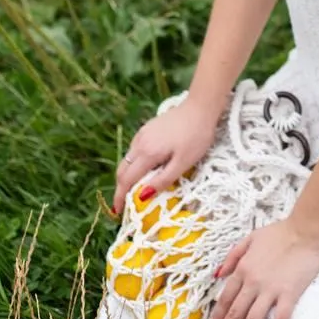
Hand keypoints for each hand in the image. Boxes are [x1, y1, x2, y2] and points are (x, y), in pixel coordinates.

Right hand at [112, 96, 219, 214]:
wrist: (201, 106)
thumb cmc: (196, 136)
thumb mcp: (183, 163)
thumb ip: (163, 180)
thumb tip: (142, 196)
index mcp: (147, 153)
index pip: (126, 180)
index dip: (119, 197)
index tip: (117, 212)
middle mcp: (140, 143)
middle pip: (123, 170)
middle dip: (121, 188)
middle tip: (124, 205)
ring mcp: (143, 134)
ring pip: (128, 159)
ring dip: (127, 176)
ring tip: (134, 190)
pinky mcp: (148, 128)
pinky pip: (135, 150)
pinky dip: (134, 163)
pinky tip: (144, 168)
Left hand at [204, 218, 318, 318]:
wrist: (306, 229)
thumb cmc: (280, 232)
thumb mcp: (250, 238)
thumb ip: (232, 256)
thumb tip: (217, 275)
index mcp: (242, 269)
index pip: (225, 300)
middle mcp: (252, 282)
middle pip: (234, 315)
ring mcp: (270, 290)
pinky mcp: (289, 294)